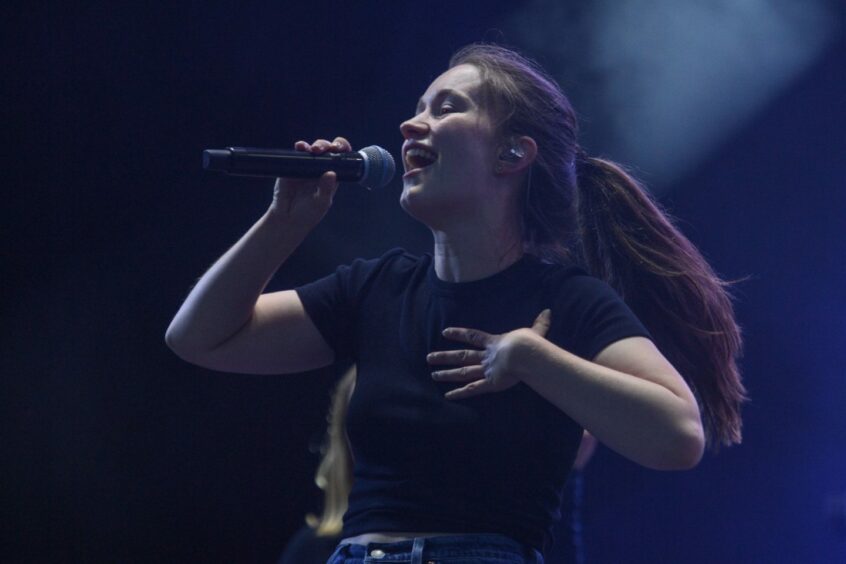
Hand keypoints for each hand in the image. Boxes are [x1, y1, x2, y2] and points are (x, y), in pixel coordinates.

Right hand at [268, 136, 351, 227]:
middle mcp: (319, 168)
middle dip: (326, 146)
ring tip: (313, 150)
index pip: (340, 158)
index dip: (342, 149)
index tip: (340, 148)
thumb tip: (331, 173)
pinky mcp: (292, 166)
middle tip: (324, 150)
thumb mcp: (321, 203)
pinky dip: (300, 148)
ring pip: (311, 149)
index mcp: (331, 176)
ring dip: (313, 145)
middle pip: (326, 150)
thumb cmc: (308, 214)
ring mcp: (305, 166)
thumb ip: (326, 189)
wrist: (287, 219)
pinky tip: (300, 147)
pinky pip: (296, 154)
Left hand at [426, 309, 551, 399]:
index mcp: (494, 343)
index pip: (472, 336)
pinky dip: (460, 393)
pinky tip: (448, 396)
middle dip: (445, 357)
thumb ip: (540, 324)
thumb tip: (548, 311)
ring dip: (447, 374)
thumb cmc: (529, 343)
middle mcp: (486, 357)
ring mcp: (486, 370)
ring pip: (462, 373)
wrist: (525, 354)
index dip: (459, 334)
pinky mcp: (490, 384)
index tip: (444, 332)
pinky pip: (472, 389)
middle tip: (428, 358)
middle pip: (461, 356)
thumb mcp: (535, 332)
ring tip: (433, 375)